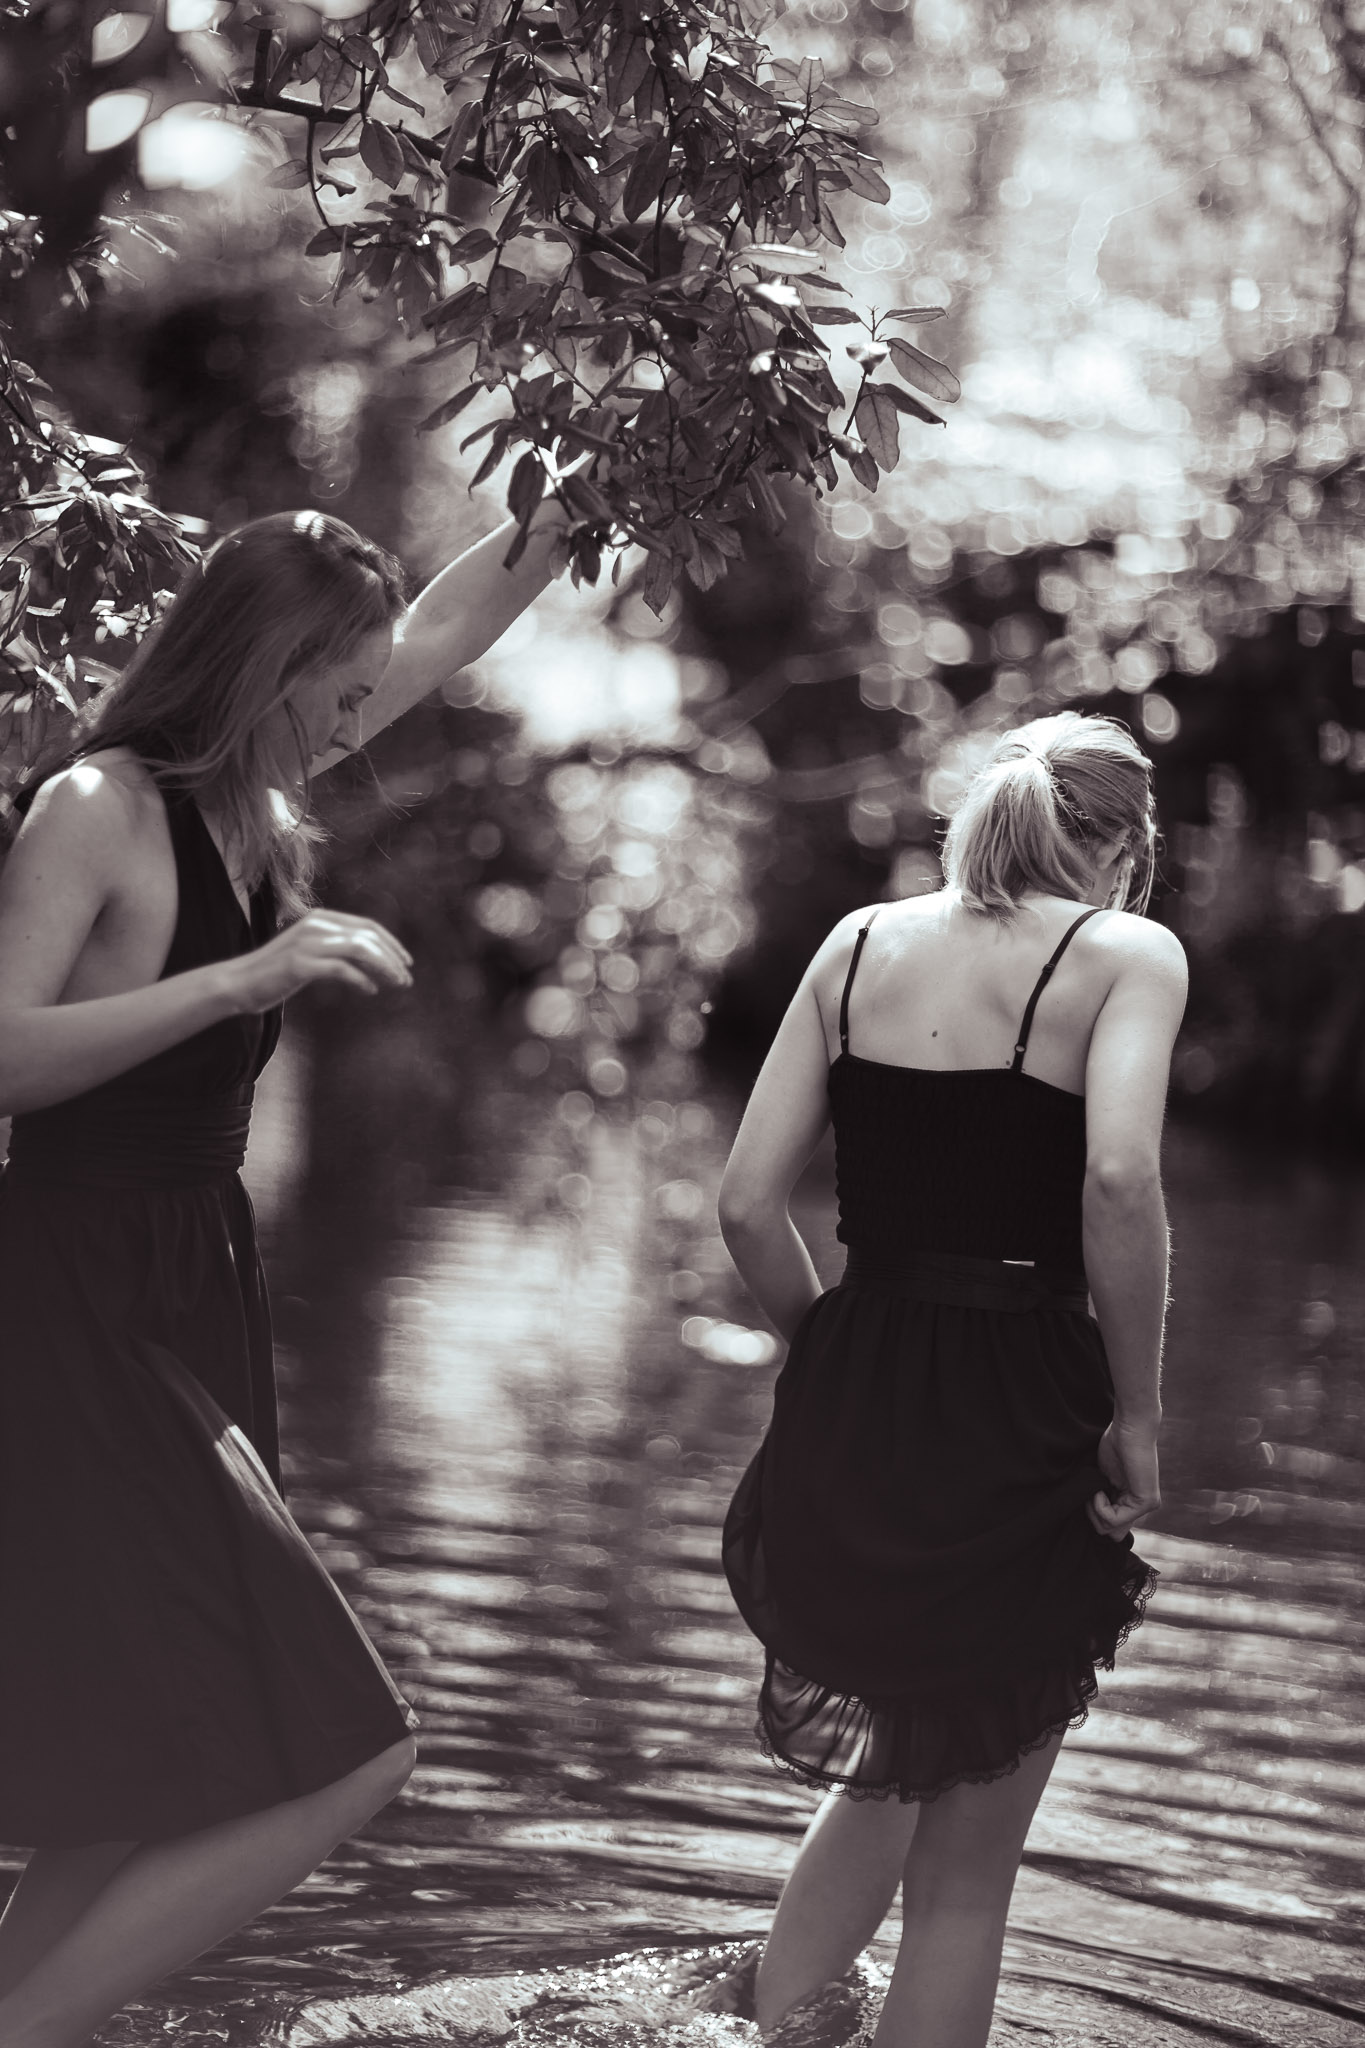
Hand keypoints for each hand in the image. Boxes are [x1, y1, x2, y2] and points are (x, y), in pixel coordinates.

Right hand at [226, 910, 412, 1011]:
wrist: (239, 982)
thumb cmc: (277, 972)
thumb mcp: (311, 953)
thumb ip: (337, 950)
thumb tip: (373, 961)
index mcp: (320, 919)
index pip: (367, 926)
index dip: (391, 943)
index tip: (406, 962)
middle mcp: (316, 926)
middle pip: (368, 937)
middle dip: (393, 957)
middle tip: (407, 978)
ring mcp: (308, 944)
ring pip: (361, 950)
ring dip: (384, 968)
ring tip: (397, 984)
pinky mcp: (301, 965)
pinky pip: (342, 970)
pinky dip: (361, 980)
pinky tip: (371, 991)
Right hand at [1088, 1417, 1160, 1540]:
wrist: (1130, 1427)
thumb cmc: (1115, 1445)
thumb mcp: (1103, 1477)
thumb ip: (1102, 1497)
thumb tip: (1092, 1519)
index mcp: (1131, 1502)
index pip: (1111, 1528)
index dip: (1094, 1515)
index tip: (1089, 1495)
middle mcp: (1141, 1507)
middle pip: (1110, 1533)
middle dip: (1093, 1516)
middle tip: (1091, 1493)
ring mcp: (1146, 1506)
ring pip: (1110, 1529)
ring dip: (1094, 1509)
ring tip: (1095, 1488)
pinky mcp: (1147, 1502)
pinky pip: (1113, 1519)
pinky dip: (1099, 1505)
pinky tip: (1100, 1488)